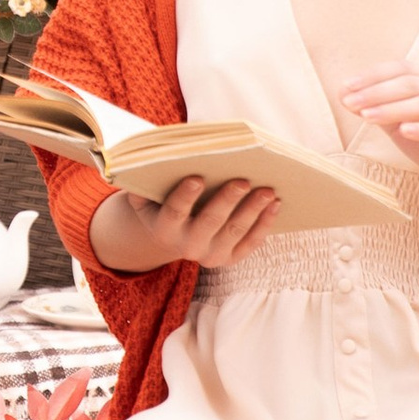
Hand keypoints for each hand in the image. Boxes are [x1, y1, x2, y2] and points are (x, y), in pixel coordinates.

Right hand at [90, 174, 279, 274]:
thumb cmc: (162, 201)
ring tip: (268, 190)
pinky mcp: (230, 258)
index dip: (184, 196)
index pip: (173, 213)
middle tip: (243, 180)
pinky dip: (265, 223)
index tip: (197, 177)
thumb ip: (142, 181)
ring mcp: (211, 255)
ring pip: (235, 232)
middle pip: (209, 223)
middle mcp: (187, 247)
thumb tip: (142, 161)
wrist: (174, 235)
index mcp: (164, 230)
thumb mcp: (146, 195)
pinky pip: (251, 243)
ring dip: (253, 210)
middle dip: (227, 201)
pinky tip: (276, 204)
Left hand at [339, 74, 418, 243]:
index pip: (403, 69)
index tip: (345, 88)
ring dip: (394, 109)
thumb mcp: (400, 125)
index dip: (373, 76)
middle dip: (377, 92)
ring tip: (367, 117)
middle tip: (351, 103)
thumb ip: (378, 110)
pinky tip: (404, 131)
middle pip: (412, 84)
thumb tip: (344, 97)